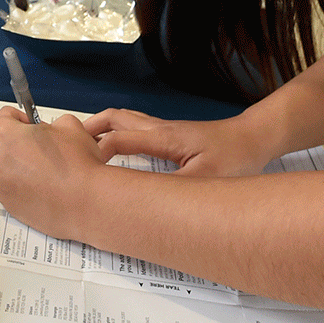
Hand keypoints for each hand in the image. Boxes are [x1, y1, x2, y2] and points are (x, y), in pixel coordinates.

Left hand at [0, 109, 107, 240]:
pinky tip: (41, 184)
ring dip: (13, 162)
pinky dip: (19, 184)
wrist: (86, 203)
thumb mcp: (69, 125)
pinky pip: (8, 187)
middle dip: (12, 139)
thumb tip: (49, 130)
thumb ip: (51, 123)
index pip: (5, 115)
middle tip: (35, 144)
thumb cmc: (77, 166)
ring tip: (40, 166)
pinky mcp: (7, 204)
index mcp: (2, 134)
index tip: (33, 125)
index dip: (24, 118)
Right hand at [84, 108, 274, 177]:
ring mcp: (164, 128)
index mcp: (163, 138)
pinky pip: (135, 127)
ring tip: (83, 146)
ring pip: (124, 119)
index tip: (80, 171)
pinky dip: (117, 132)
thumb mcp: (207, 181)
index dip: (96, 154)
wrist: (255, 138)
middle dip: (88, 129)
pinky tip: (116, 148)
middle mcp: (159, 128)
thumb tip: (146, 204)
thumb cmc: (234, 157)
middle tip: (68, 146)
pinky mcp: (171, 134)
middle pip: (115, 118)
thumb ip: (175, 192)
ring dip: (101, 128)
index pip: (118, 139)